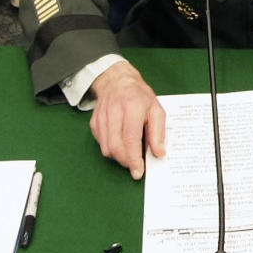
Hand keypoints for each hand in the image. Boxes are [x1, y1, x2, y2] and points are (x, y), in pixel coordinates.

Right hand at [89, 60, 165, 178]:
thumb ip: (158, 132)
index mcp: (133, 106)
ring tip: (129, 154)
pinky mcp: (94, 123)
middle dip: (126, 161)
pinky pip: (101, 143)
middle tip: (135, 166)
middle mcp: (115, 111)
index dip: (134, 158)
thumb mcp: (156, 109)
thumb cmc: (140, 96)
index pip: (131, 138)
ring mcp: (101, 117)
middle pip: (116, 146)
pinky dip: (111, 149)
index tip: (138, 172)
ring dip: (118, 157)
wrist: (117, 81)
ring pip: (106, 148)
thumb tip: (159, 154)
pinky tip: (120, 143)